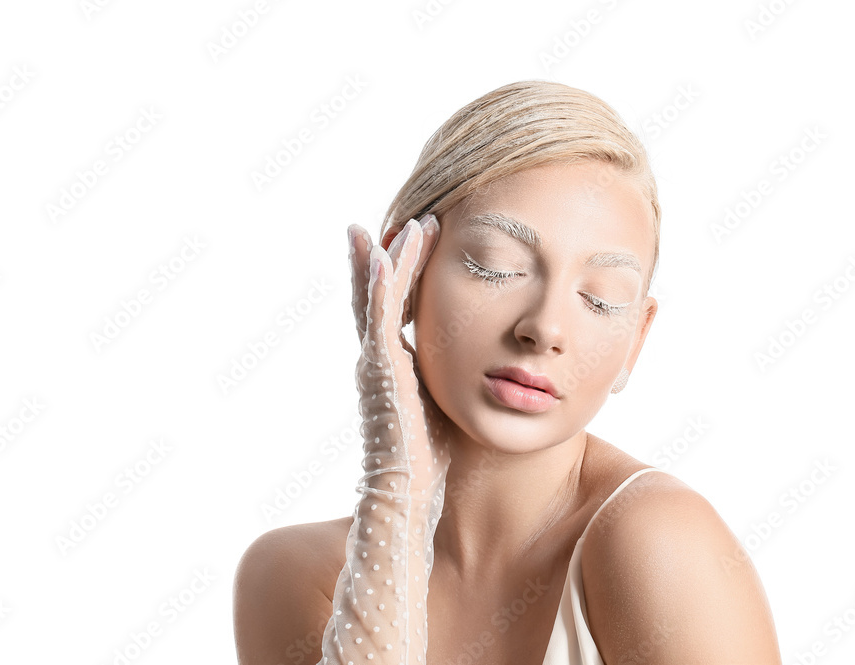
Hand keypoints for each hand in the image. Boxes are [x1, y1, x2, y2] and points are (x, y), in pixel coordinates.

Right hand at [347, 215, 451, 502]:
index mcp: (392, 368)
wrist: (405, 495)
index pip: (394, 312)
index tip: (417, 247)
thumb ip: (450, 382)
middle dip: (385, 257)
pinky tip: (391, 252)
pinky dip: (384, 281)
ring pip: (376, 296)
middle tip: (393, 222)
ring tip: (401, 223)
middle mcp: (376, 359)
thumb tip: (480, 368)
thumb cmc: (428, 461)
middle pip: (376, 296)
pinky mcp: (380, 367)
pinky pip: (380, 314)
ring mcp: (374, 361)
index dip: (402, 279)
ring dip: (390, 255)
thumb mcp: (442, 407)